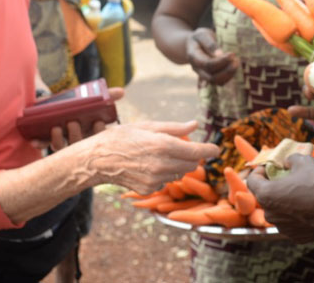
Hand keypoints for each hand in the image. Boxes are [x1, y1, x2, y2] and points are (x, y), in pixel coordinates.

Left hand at [29, 86, 121, 150]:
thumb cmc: (78, 103)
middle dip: (76, 136)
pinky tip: (34, 139)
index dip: (97, 134)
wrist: (56, 101)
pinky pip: (43, 144)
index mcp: (89, 132)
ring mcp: (61, 140)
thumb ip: (107, 95)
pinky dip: (39, 143)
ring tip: (56, 128)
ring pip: (60, 147)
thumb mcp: (92, 98)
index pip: (96, 139)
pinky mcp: (45, 137)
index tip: (97, 122)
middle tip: (73, 123)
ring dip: (58, 140)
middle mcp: (75, 139)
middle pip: (77, 145)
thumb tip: (122, 92)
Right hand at [82, 120, 219, 193]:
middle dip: (191, 156)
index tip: (216, 149)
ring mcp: (156, 179)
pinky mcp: (149, 189)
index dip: (209, 150)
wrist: (98, 159)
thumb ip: (174, 128)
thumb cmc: (121, 137)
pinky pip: (166, 181)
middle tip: (181, 147)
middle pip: (191, 164)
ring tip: (159, 154)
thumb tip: (195, 125)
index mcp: (164, 145)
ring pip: (179, 173)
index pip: (197, 152)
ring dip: (177, 164)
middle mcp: (162, 164)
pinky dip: (164, 173)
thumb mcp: (148, 126)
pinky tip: (148, 165)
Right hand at [186, 28, 237, 84]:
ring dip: (229, 74)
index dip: (221, 61)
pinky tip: (233, 66)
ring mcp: (202, 75)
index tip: (232, 54)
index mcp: (193, 57)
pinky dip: (228, 76)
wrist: (194, 44)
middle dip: (226, 70)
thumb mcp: (203, 35)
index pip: (207, 65)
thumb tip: (220, 54)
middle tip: (236, 60)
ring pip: (216, 82)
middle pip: (211, 77)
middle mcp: (197, 69)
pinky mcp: (209, 77)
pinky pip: (219, 82)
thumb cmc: (200, 38)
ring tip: (236, 61)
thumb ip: (210, 44)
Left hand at [246, 154, 313, 242]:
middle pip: (266, 196)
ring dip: (286, 199)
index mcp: (267, 195)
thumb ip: (290, 160)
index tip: (270, 166)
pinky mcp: (297, 237)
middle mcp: (271, 214)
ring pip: (279, 209)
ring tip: (303, 190)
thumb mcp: (305, 161)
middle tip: (289, 176)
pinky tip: (311, 205)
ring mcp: (284, 228)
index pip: (252, 181)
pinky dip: (297, 213)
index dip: (260, 170)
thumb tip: (287, 163)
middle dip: (274, 185)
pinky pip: (291, 221)